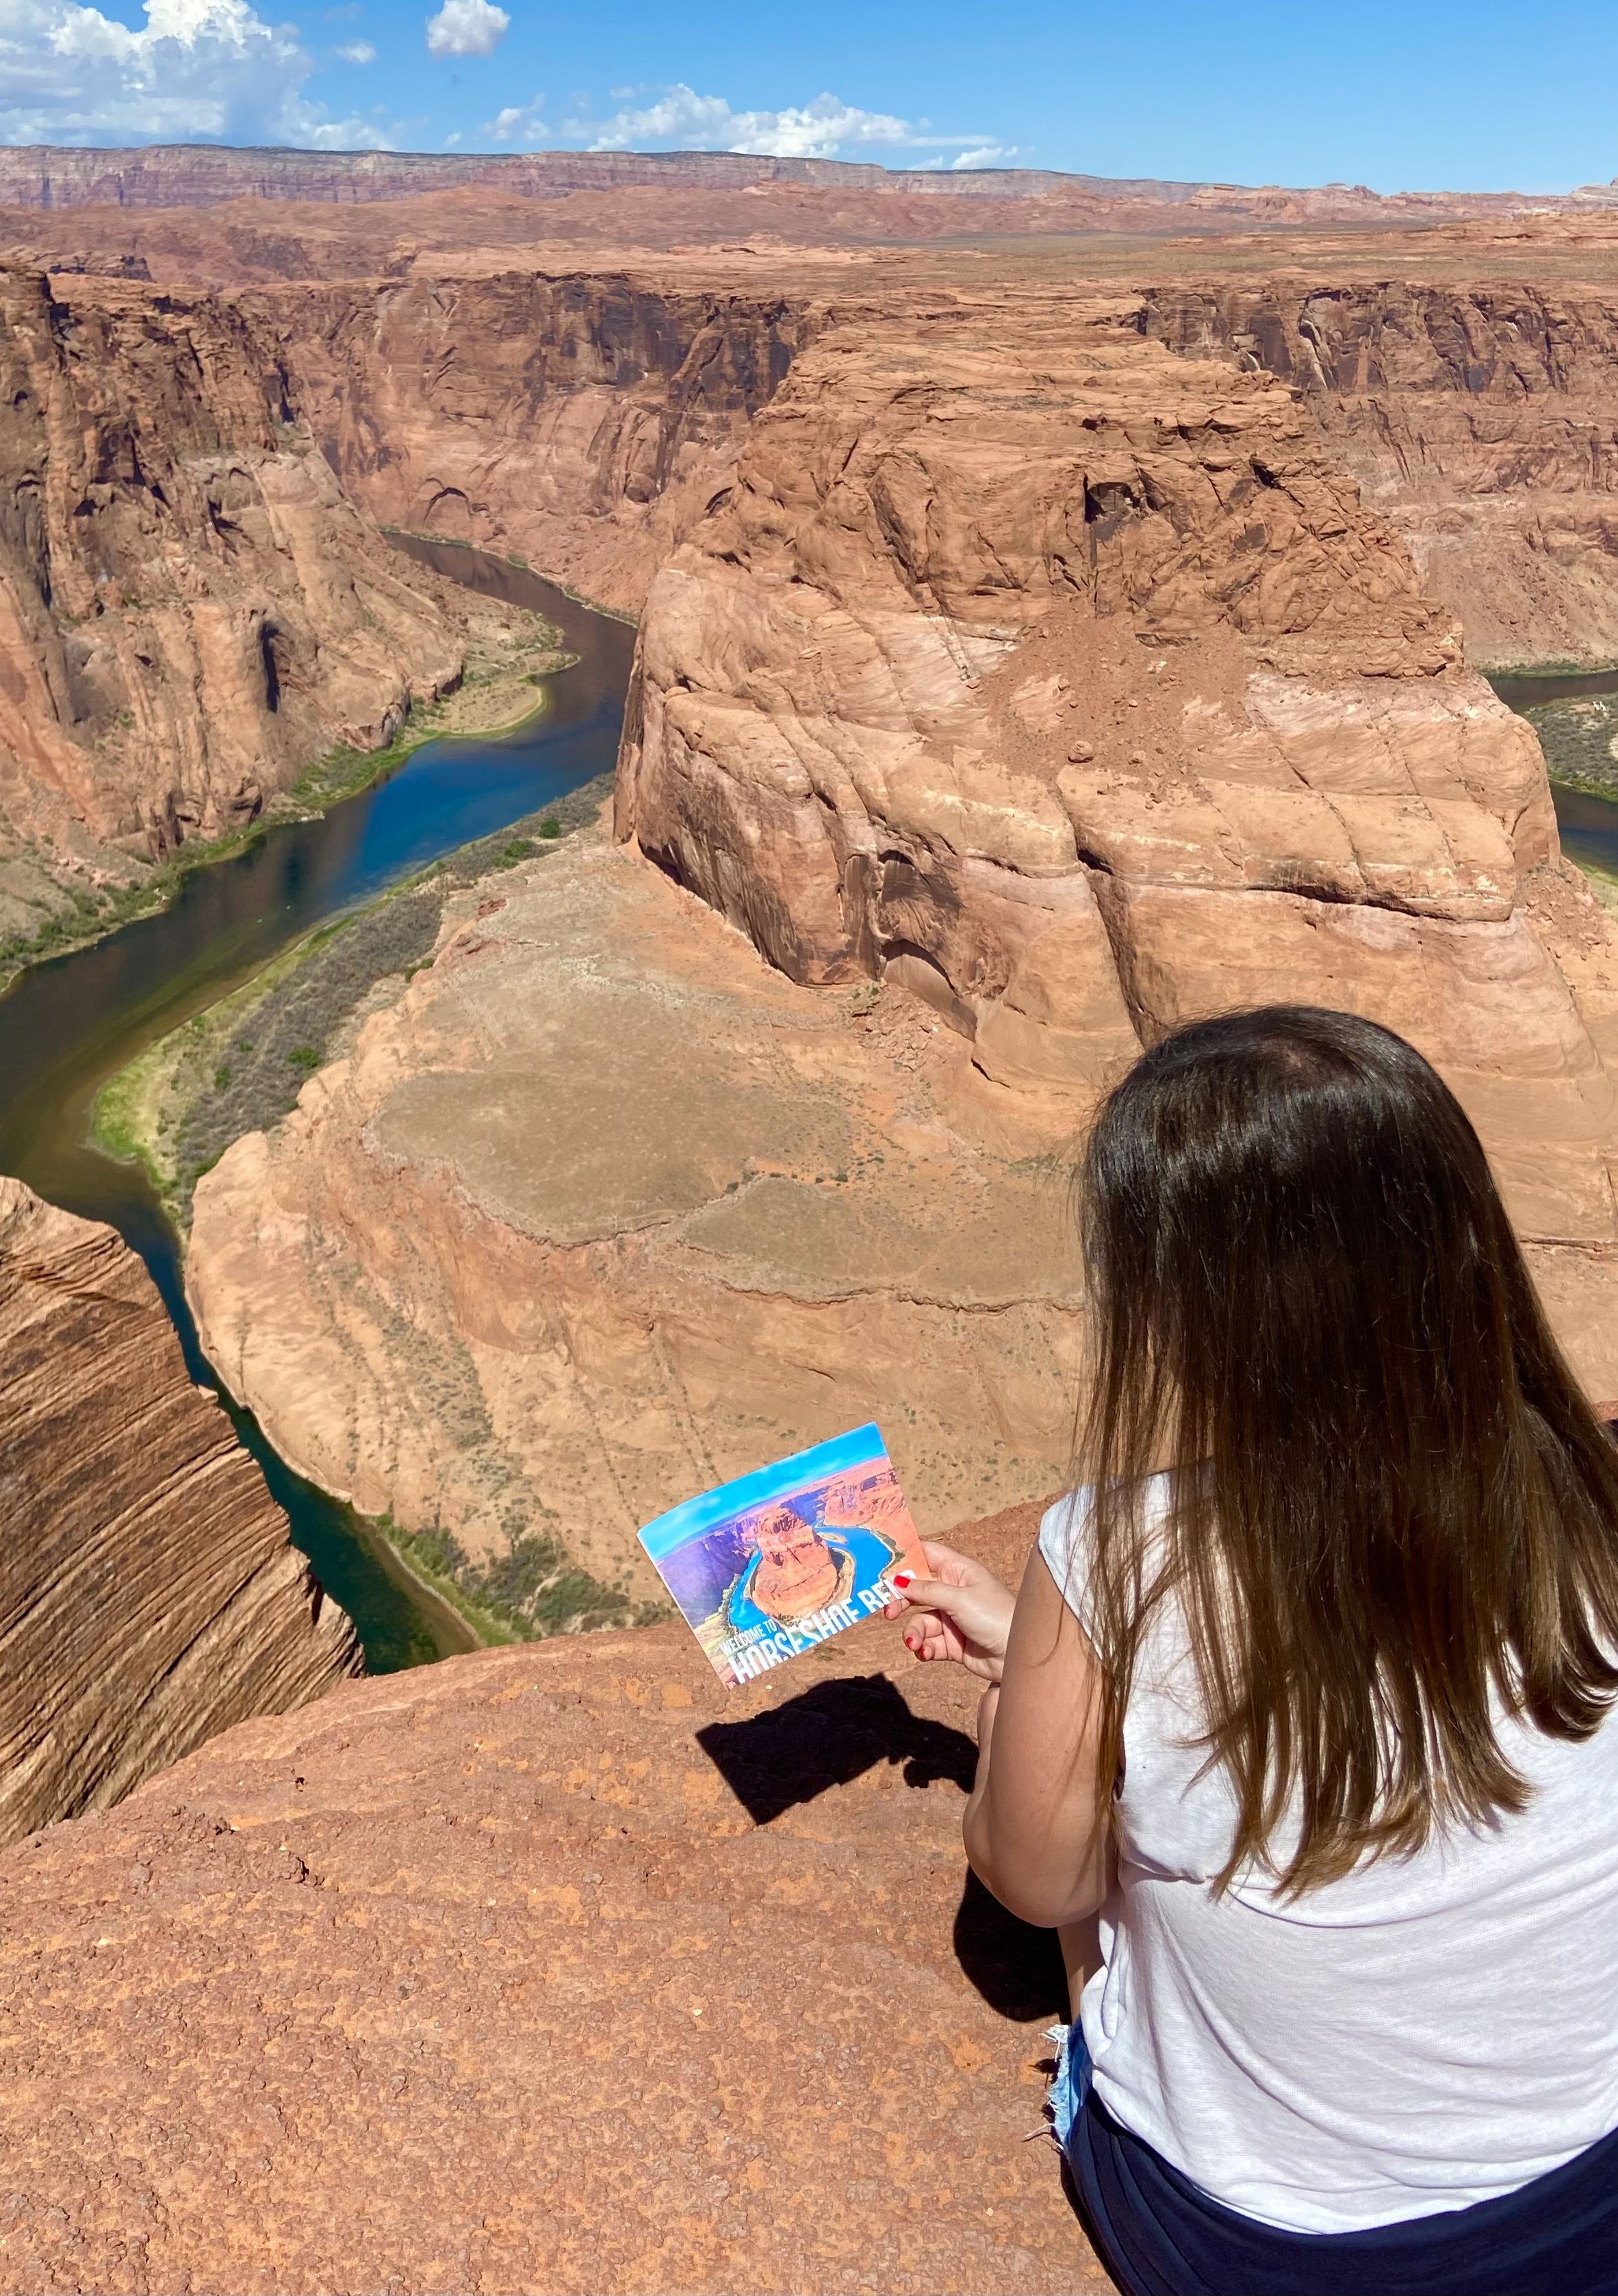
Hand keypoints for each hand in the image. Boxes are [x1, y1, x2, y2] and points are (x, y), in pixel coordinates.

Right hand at [884, 1540, 1014, 1682]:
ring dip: (914, 1632)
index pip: (926, 1555)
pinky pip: (928, 1642)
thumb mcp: (960, 1599)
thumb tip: (898, 1580)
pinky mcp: (951, 1643)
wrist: (1018, 1657)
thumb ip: (927, 1591)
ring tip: (915, 1643)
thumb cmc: (996, 1617)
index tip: (882, 1566)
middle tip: (889, 1612)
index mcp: (958, 1571)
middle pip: (916, 1590)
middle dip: (900, 1601)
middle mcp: (953, 1592)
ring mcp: (952, 1618)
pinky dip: (924, 1648)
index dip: (905, 1558)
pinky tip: (925, 1653)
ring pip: (920, 1621)